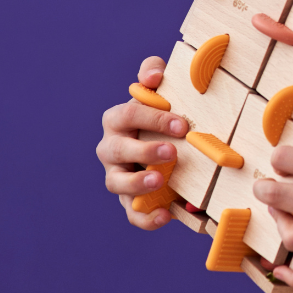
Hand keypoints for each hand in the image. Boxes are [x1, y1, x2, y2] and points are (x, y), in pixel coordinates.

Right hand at [96, 56, 188, 229]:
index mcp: (117, 118)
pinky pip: (131, 212)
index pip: (129, 114)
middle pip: (118, 150)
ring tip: (160, 180)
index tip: (181, 124)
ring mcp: (117, 175)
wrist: (166, 140)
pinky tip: (165, 216)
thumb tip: (152, 77)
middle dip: (144, 151)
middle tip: (172, 152)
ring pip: (116, 183)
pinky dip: (145, 218)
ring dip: (137, 184)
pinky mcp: (129, 199)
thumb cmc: (161, 111)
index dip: (154, 118)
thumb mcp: (158, 89)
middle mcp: (111, 148)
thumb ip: (153, 74)